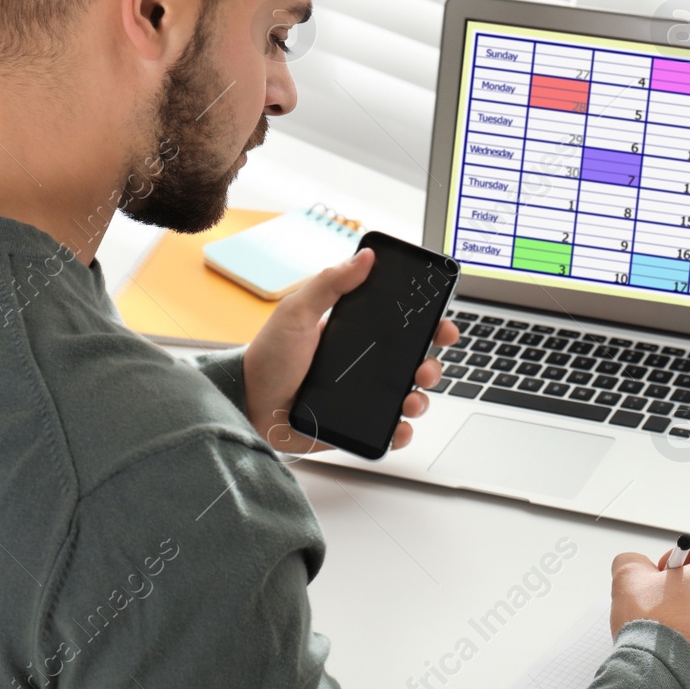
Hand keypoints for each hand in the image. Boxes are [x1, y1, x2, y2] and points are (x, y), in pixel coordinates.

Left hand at [241, 247, 459, 454]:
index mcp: (356, 334)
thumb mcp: (297, 312)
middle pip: (415, 362)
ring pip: (409, 397)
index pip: (403, 326)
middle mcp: (365, 365)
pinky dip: (402, 432)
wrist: (247, 406)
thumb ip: (330, 283)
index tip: (442, 324)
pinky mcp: (356, 425)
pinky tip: (399, 427)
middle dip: (431, 364)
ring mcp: (363, 396)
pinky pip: (390, 431)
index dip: (429, 324)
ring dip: (421, 398)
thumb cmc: (267, 358)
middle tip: (425, 368)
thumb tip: (365, 256)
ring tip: (410, 400)